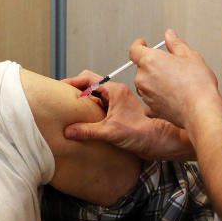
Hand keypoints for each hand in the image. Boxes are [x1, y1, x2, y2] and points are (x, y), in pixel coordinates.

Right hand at [62, 76, 194, 160]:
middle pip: (90, 86)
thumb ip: (88, 130)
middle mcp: (116, 94)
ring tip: (71, 112)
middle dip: (76, 92)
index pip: (88, 79)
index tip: (61, 88)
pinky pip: (101, 107)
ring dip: (83, 103)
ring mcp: (118, 103)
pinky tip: (85, 122)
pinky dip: (91, 112)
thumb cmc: (144, 132)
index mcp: (115, 91)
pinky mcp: (119, 113)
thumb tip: (69, 130)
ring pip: (95, 97)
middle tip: (63, 100)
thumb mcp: (111, 132)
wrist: (160, 141)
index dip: (72, 82)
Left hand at [130, 29, 220, 129]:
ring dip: (153, 81)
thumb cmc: (197, 85)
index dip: (139, 45)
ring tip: (174, 82)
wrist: (201, 111)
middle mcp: (143, 78)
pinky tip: (171, 96)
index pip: (134, 49)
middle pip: (141, 67)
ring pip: (144, 83)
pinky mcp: (150, 109)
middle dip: (152, 65)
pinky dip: (157, 97)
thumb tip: (170, 35)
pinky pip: (149, 100)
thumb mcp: (190, 56)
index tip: (143, 44)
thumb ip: (176, 44)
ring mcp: (145, 94)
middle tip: (170, 66)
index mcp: (150, 61)